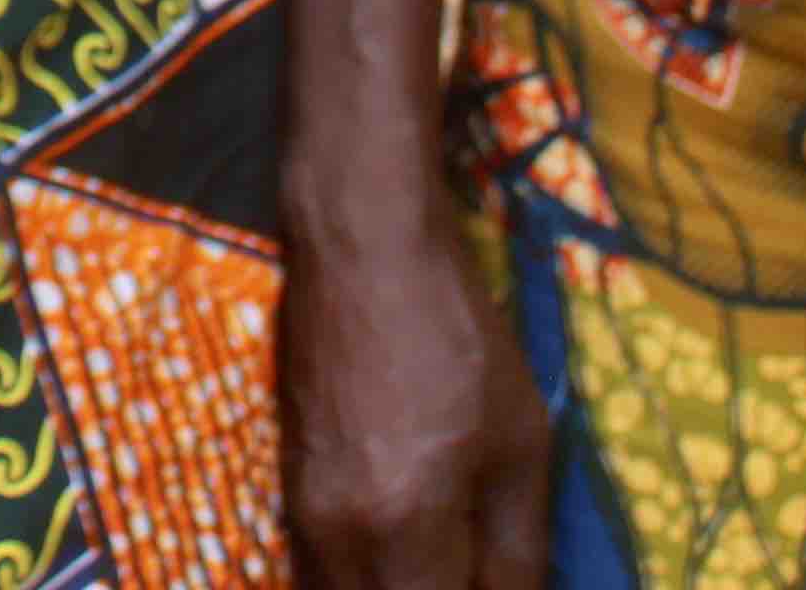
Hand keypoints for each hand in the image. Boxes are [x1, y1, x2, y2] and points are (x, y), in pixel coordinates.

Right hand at [287, 168, 550, 589]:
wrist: (362, 250)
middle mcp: (335, 540)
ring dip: (395, 589)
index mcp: (402, 533)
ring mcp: (299, 515)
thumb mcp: (520, 448)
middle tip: (472, 568)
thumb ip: (517, 552)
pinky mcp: (286, 489)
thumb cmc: (457, 339)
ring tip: (441, 562)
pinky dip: (365, 577)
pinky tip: (403, 552)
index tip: (497, 579)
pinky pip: (317, 571)